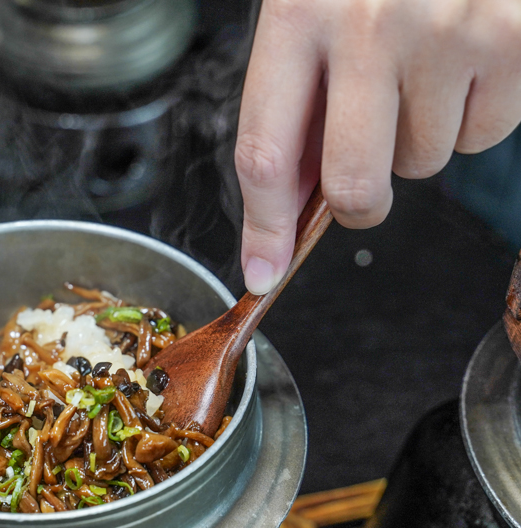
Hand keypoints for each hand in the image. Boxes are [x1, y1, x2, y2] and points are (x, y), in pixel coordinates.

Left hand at [235, 0, 520, 293]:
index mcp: (299, 12)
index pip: (265, 151)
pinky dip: (473, 114)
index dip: (264, 227)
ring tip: (424, 67)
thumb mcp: (314, 6)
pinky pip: (483, 135)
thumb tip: (292, 201)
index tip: (262, 270)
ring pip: (423, 163)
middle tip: (362, 188)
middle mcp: (368, 24)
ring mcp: (445, 33)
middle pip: (354, 184)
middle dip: (357, 205)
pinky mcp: (510, 41)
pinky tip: (465, 60)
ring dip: (419, 138)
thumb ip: (299, 99)